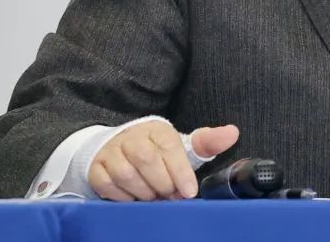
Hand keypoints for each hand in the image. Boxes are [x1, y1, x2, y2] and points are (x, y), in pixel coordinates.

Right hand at [88, 122, 239, 200]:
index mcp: (157, 129)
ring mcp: (112, 151)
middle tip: (171, 197)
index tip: (188, 192)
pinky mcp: (97, 168)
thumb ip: (207, 141)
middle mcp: (132, 136)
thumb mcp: (183, 146)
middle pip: (146, 159)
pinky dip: (123, 197)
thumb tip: (233, 132)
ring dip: (143, 192)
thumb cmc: (157, 152)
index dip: (180, 171)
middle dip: (162, 184)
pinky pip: (108, 185)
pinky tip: (134, 199)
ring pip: (126, 174)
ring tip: (154, 198)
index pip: (169, 146)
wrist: (119, 149)